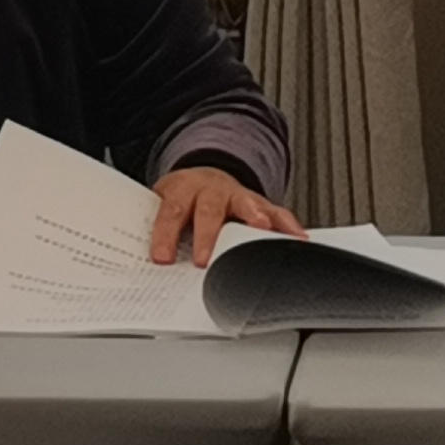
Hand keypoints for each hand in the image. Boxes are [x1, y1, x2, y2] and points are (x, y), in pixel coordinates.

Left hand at [148, 165, 305, 265]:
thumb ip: (159, 231)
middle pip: (209, 209)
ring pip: (246, 204)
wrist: (199, 178)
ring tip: (261, 229)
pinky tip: (296, 236)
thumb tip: (148, 266)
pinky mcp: (258, 204)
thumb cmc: (181, 200)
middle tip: (204, 260)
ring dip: (254, 216)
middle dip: (208, 234)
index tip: (162, 257)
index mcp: (181, 191)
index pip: (171, 211)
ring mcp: (236, 195)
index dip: (166, 234)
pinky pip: (276, 212)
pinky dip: (286, 225)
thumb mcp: (162, 208)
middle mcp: (210, 190)